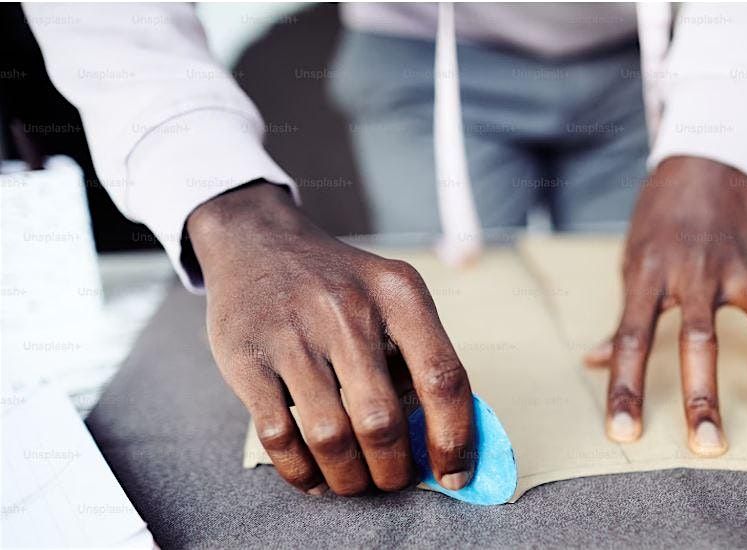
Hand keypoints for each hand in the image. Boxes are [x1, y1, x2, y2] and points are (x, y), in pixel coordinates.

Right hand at [187, 182, 474, 495]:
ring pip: (331, 437)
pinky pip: (279, 437)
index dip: (455, 438)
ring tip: (357, 483)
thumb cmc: (338, 285)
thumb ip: (419, 356)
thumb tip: (448, 442)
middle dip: (395, 469)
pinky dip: (301, 472)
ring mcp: (293, 335)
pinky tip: (314, 477)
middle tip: (395, 480)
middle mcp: (347, 310)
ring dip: (349, 478)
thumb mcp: (390, 295)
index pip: (443, 377)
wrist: (257, 241)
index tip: (455, 474)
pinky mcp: (246, 358)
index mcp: (398, 294)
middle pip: (383, 421)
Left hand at [585, 157, 746, 455]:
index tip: (623, 431)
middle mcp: (694, 269)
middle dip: (701, 396)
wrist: (708, 158)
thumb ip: (622, 314)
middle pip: (696, 338)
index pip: (632, 337)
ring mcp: (737, 266)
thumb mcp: (633, 258)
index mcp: (648, 271)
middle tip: (706, 446)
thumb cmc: (663, 216)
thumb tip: (593, 361)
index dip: (625, 387)